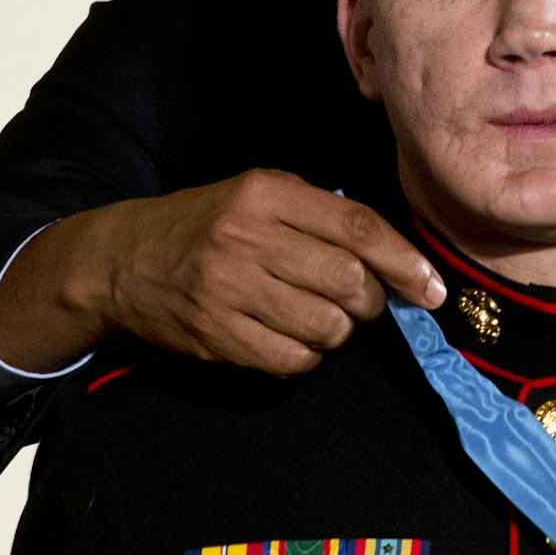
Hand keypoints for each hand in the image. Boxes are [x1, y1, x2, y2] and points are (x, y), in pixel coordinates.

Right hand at [0, 169, 446, 377]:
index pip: (357, 229)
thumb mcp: (258, 196)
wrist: (122, 260)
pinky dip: (305, 356)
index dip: (405, 263)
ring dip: (338, 331)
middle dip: (370, 301)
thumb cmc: (207, 224)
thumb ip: (321, 216)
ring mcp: (229, 290)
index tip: (433, 290)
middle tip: (358, 301)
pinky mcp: (216, 335)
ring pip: (327, 327)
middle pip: (349, 283)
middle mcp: (248, 238)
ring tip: (317, 316)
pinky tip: (289, 337)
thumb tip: (397, 259)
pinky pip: (293, 360)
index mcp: (266, 194)